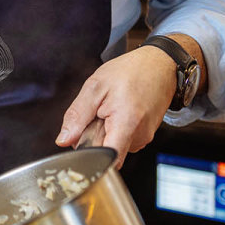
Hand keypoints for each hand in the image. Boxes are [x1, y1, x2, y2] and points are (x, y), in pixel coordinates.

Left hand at [54, 45, 175, 167]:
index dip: (91, 158)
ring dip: (106, 133)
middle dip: (95, 139)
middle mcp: (139, 136)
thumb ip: (77, 115)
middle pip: (108, 153)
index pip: (108, 160)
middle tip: (97, 116)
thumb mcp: (95, 87)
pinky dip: (116, 130)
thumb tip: (64, 139)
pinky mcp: (146, 136)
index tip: (82, 147)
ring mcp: (144, 137)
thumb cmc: (130, 71)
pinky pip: (124, 140)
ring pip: (115, 146)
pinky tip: (119, 112)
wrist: (159, 64)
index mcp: (127, 123)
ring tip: (110, 110)